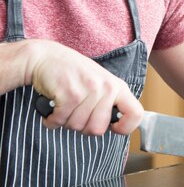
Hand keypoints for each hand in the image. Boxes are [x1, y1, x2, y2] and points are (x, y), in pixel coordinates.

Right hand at [27, 39, 142, 134]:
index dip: (125, 128)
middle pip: (98, 129)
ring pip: (77, 126)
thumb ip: (108, 101)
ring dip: (65, 121)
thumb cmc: (72, 72)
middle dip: (83, 127)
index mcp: (117, 86)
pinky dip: (52, 119)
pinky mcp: (70, 93)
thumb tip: (116, 125)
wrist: (46, 56)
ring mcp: (89, 89)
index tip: (112, 128)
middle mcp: (106, 87)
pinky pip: (60, 121)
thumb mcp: (99, 82)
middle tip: (76, 112)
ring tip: (64, 104)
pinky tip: (53, 106)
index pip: (135, 113)